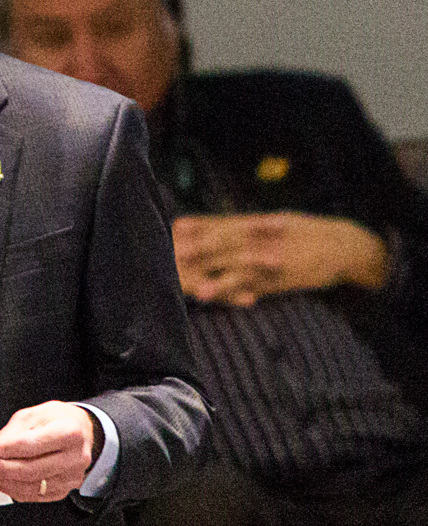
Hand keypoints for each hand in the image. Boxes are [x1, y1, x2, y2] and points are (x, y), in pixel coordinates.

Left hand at [0, 402, 97, 501]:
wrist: (83, 432)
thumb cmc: (59, 420)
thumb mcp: (36, 414)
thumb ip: (14, 432)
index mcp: (69, 433)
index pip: (33, 444)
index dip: (7, 449)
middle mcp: (74, 458)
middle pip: (32, 470)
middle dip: (0, 469)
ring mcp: (72, 477)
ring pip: (32, 486)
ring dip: (4, 482)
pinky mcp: (65, 490)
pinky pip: (36, 495)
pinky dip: (15, 490)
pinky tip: (2, 481)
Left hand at [172, 212, 387, 306]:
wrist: (346, 246)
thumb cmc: (305, 234)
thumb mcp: (277, 222)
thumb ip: (247, 225)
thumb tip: (216, 227)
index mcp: (261, 223)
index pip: (226, 223)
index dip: (202, 225)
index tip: (178, 226)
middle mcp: (267, 240)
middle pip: (232, 245)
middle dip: (204, 250)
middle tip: (178, 254)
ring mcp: (277, 260)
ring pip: (247, 270)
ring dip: (223, 281)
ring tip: (201, 290)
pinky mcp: (287, 279)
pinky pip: (266, 288)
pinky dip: (251, 295)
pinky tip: (236, 303)